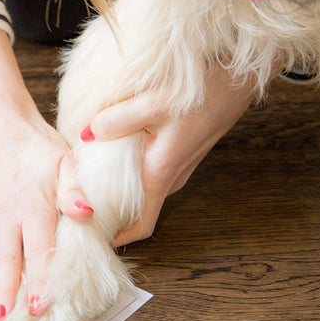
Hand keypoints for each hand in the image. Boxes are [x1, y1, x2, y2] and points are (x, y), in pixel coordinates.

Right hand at [0, 96, 93, 318]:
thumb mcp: (64, 160)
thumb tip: (87, 212)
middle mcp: (6, 217)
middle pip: (6, 263)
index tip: (38, 307)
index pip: (37, 251)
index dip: (38, 281)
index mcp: (33, 207)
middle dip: (5, 294)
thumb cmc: (35, 145)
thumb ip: (75, 189)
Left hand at [81, 66, 260, 245]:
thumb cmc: (203, 96)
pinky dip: (134, 170)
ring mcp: (178, 166)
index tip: (95, 236)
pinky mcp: (181, 153)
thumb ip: (117, 119)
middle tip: (82, 200)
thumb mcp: (154, 104)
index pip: (142, 225)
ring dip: (121, 188)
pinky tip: (117, 149)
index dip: (119, 237)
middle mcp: (171, 178)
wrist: (238, 82)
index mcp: (161, 174)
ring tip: (93, 174)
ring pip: (145, 188)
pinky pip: (153, 171)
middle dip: (111, 209)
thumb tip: (87, 134)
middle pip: (138, 208)